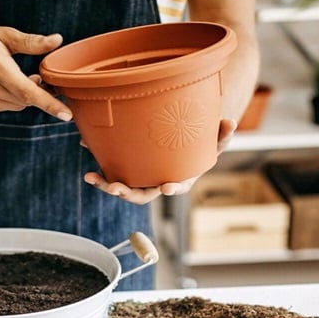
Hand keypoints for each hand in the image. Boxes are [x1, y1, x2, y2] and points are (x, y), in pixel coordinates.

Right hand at [0, 22, 72, 118]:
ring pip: (11, 106)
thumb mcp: (0, 34)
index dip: (49, 104)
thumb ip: (30, 41)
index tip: (66, 114)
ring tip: (12, 76)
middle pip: (22, 101)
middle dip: (34, 92)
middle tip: (36, 76)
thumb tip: (57, 40)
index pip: (28, 92)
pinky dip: (3, 99)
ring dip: (18, 96)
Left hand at [83, 119, 235, 204]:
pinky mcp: (129, 168)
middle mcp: (157, 182)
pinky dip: (100, 161)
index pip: (175, 188)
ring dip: (106, 184)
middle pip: (142, 195)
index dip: (171, 189)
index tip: (166, 187)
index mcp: (179, 179)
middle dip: (127, 194)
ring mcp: (141, 177)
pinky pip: (113, 168)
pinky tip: (87, 145)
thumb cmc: (200, 143)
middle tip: (115, 188)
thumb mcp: (214, 139)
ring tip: (91, 177)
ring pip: (123, 187)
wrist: (183, 139)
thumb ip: (222, 134)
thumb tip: (231, 122)